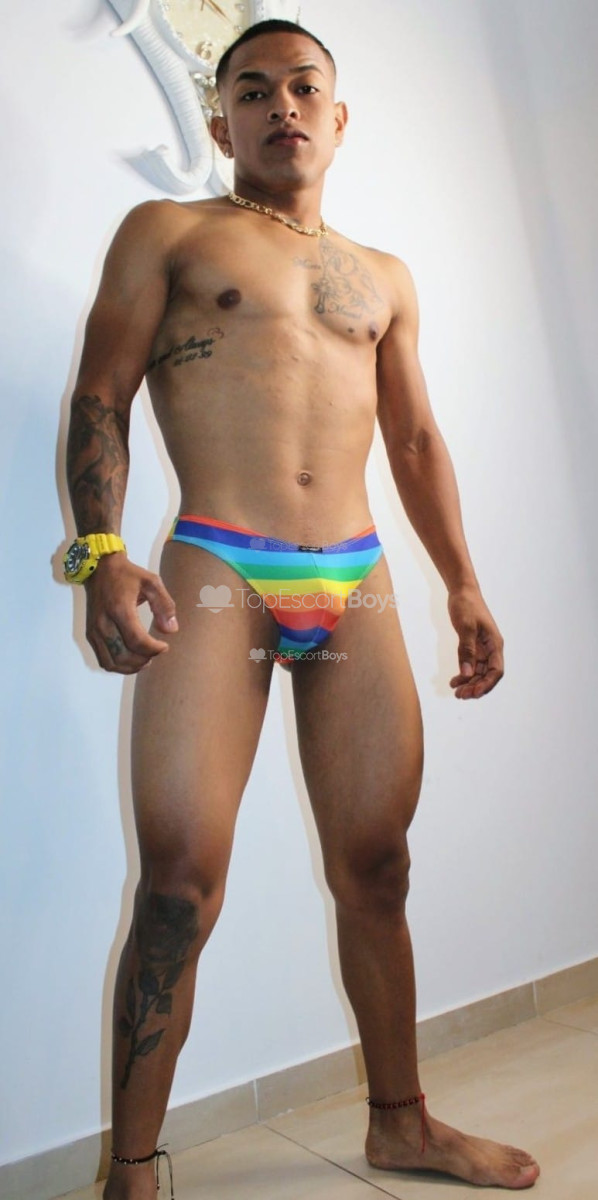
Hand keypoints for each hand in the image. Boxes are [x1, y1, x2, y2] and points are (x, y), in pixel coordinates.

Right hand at [84, 553, 177, 673]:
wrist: (98, 568)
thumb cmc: (128, 575)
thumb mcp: (152, 582)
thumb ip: (165, 605)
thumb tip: (171, 631)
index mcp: (120, 609)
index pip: (137, 641)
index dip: (154, 649)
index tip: (165, 646)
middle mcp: (104, 623)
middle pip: (124, 656)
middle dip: (145, 659)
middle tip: (156, 652)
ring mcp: (95, 630)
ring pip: (112, 663)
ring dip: (131, 667)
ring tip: (145, 659)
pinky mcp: (90, 634)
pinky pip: (103, 659)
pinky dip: (118, 665)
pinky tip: (131, 659)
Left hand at [447, 585, 503, 698]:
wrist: (462, 591)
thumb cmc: (466, 605)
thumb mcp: (466, 628)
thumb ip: (466, 651)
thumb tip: (467, 673)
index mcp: (494, 644)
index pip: (496, 671)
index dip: (486, 684)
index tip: (473, 693)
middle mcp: (491, 648)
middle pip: (487, 675)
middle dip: (476, 687)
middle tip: (460, 696)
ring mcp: (482, 648)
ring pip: (479, 672)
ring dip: (469, 683)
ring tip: (456, 692)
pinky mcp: (473, 646)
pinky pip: (471, 665)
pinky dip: (464, 674)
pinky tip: (454, 681)